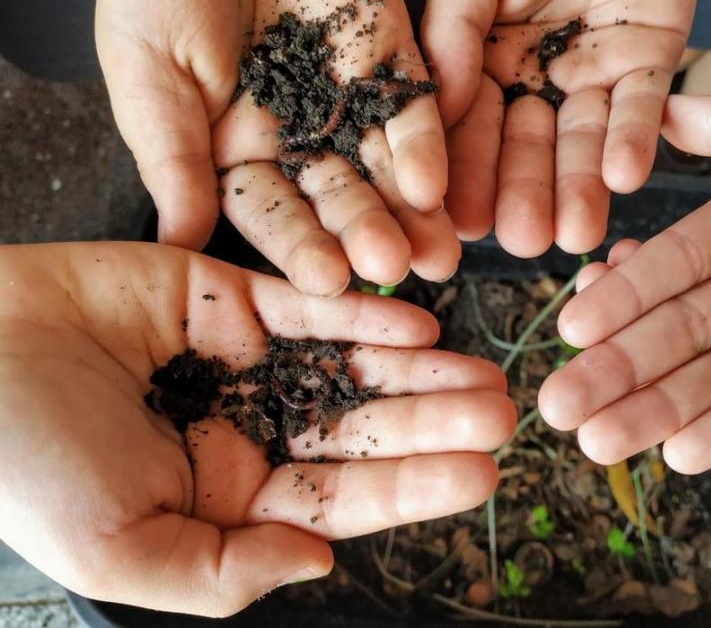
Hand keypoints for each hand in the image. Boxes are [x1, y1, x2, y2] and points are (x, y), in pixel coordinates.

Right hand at [0, 242, 513, 615]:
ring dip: (416, 366)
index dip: (413, 486)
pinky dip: (360, 311)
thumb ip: (223, 572)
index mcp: (229, 500)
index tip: (483, 472)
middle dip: (432, 421)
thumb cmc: (25, 464)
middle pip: (362, 428)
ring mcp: (243, 361)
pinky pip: (307, 305)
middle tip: (503, 410)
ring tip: (480, 367)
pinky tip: (416, 319)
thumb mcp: (119, 549)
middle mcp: (249, 429)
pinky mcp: (226, 296)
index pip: (342, 498)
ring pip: (350, 364)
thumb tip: (322, 563)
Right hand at [95, 0, 457, 293]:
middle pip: (338, 199)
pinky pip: (413, 108)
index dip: (297, 247)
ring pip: (386, 166)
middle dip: (365, 234)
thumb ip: (173, 155)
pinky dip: (425, 144)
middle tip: (393, 269)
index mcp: (237, 154)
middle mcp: (300, 139)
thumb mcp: (148, 68)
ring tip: (435, 252)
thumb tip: (183, 243)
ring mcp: (350, 102)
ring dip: (411, 210)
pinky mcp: (392, 60)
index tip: (323, 280)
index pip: (272, 214)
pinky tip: (436, 183)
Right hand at [423, 0, 704, 255]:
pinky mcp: (652, 61)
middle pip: (528, 146)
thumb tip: (436, 112)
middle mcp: (536, 75)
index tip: (458, 219)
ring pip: (584, 140)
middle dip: (525, 193)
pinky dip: (635, 139)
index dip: (465, 171)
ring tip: (575, 231)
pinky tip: (623, 176)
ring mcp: (594, 71)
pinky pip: (644, 106)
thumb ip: (455, 33)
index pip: (470, 124)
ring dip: (581, 186)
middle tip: (522, 240)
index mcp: (482, 55)